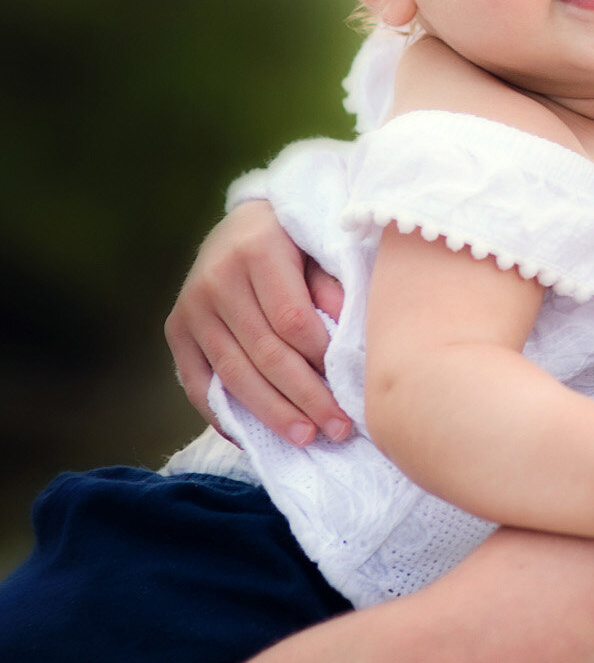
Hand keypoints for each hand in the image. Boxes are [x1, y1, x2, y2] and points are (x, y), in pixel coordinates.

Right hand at [165, 201, 351, 445]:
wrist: (240, 224)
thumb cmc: (296, 240)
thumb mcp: (319, 247)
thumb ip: (332, 287)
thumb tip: (349, 335)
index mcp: (257, 251)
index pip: (292, 319)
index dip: (320, 358)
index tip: (349, 386)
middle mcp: (216, 280)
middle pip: (264, 353)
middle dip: (304, 396)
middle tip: (338, 428)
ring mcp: (191, 308)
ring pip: (234, 374)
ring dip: (272, 413)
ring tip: (306, 438)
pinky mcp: (175, 330)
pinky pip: (197, 383)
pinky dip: (225, 413)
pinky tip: (254, 437)